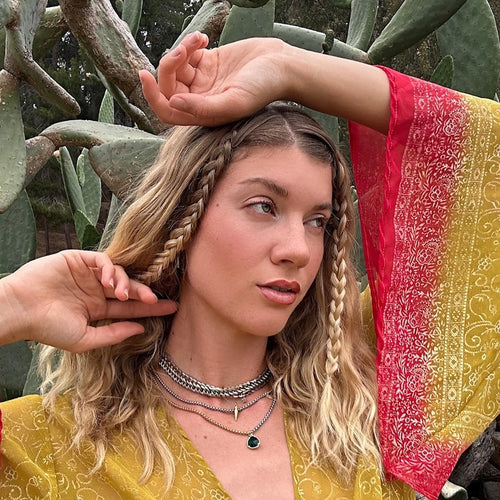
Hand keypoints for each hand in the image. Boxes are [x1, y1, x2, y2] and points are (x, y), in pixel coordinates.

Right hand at [0, 250, 176, 351]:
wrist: (20, 310)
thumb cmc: (48, 328)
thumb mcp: (85, 338)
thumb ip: (113, 334)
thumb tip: (141, 328)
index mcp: (98, 308)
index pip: (131, 307)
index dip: (151, 307)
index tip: (172, 307)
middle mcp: (96, 290)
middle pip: (130, 288)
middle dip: (144, 294)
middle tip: (155, 300)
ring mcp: (88, 274)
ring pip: (119, 272)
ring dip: (125, 283)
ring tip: (121, 294)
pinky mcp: (79, 259)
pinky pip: (102, 260)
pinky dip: (110, 269)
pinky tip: (108, 282)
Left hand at [139, 31, 288, 125]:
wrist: (282, 66)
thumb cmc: (263, 88)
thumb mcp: (235, 101)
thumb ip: (204, 107)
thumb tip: (174, 103)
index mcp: (203, 114)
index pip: (168, 111)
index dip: (152, 97)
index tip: (144, 75)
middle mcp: (200, 100)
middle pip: (168, 86)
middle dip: (169, 66)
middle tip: (183, 51)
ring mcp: (203, 81)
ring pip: (175, 67)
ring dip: (180, 50)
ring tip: (198, 41)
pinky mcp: (208, 62)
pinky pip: (187, 53)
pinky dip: (190, 43)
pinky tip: (204, 39)